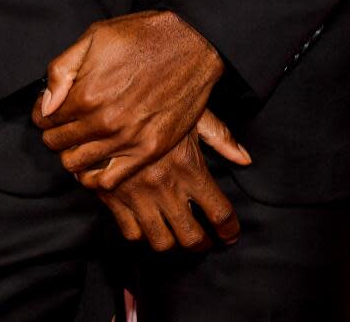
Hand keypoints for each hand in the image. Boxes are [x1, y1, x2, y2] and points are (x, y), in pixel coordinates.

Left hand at [32, 10, 229, 188]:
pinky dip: (95, 176)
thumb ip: (62, 70)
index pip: (44, 119)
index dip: (43, 114)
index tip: (51, 110)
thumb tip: (46, 103)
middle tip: (64, 124)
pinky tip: (97, 161)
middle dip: (54, 133)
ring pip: (77, 164)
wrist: (192, 42)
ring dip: (72, 153)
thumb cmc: (143, 35)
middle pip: (58, 143)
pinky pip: (108, 180)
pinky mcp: (149, 150)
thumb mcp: (95, 36)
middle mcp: (104, 121)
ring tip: (80, 141)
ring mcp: (127, 139)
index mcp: (86, 93)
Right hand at [84, 116, 246, 252]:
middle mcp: (165, 187)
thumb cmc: (153, 104)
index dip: (229, 229)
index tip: (230, 234)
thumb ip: (219, 136)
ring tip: (178, 235)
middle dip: (203, 244)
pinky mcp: (114, 199)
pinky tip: (149, 223)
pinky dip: (142, 234)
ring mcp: (138, 196)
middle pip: (192, 237)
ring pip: (161, 242)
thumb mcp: (191, 112)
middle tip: (206, 241)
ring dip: (173, 243)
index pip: (219, 212)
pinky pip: (132, 233)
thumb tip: (244, 158)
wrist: (105, 105)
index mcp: (189, 166)